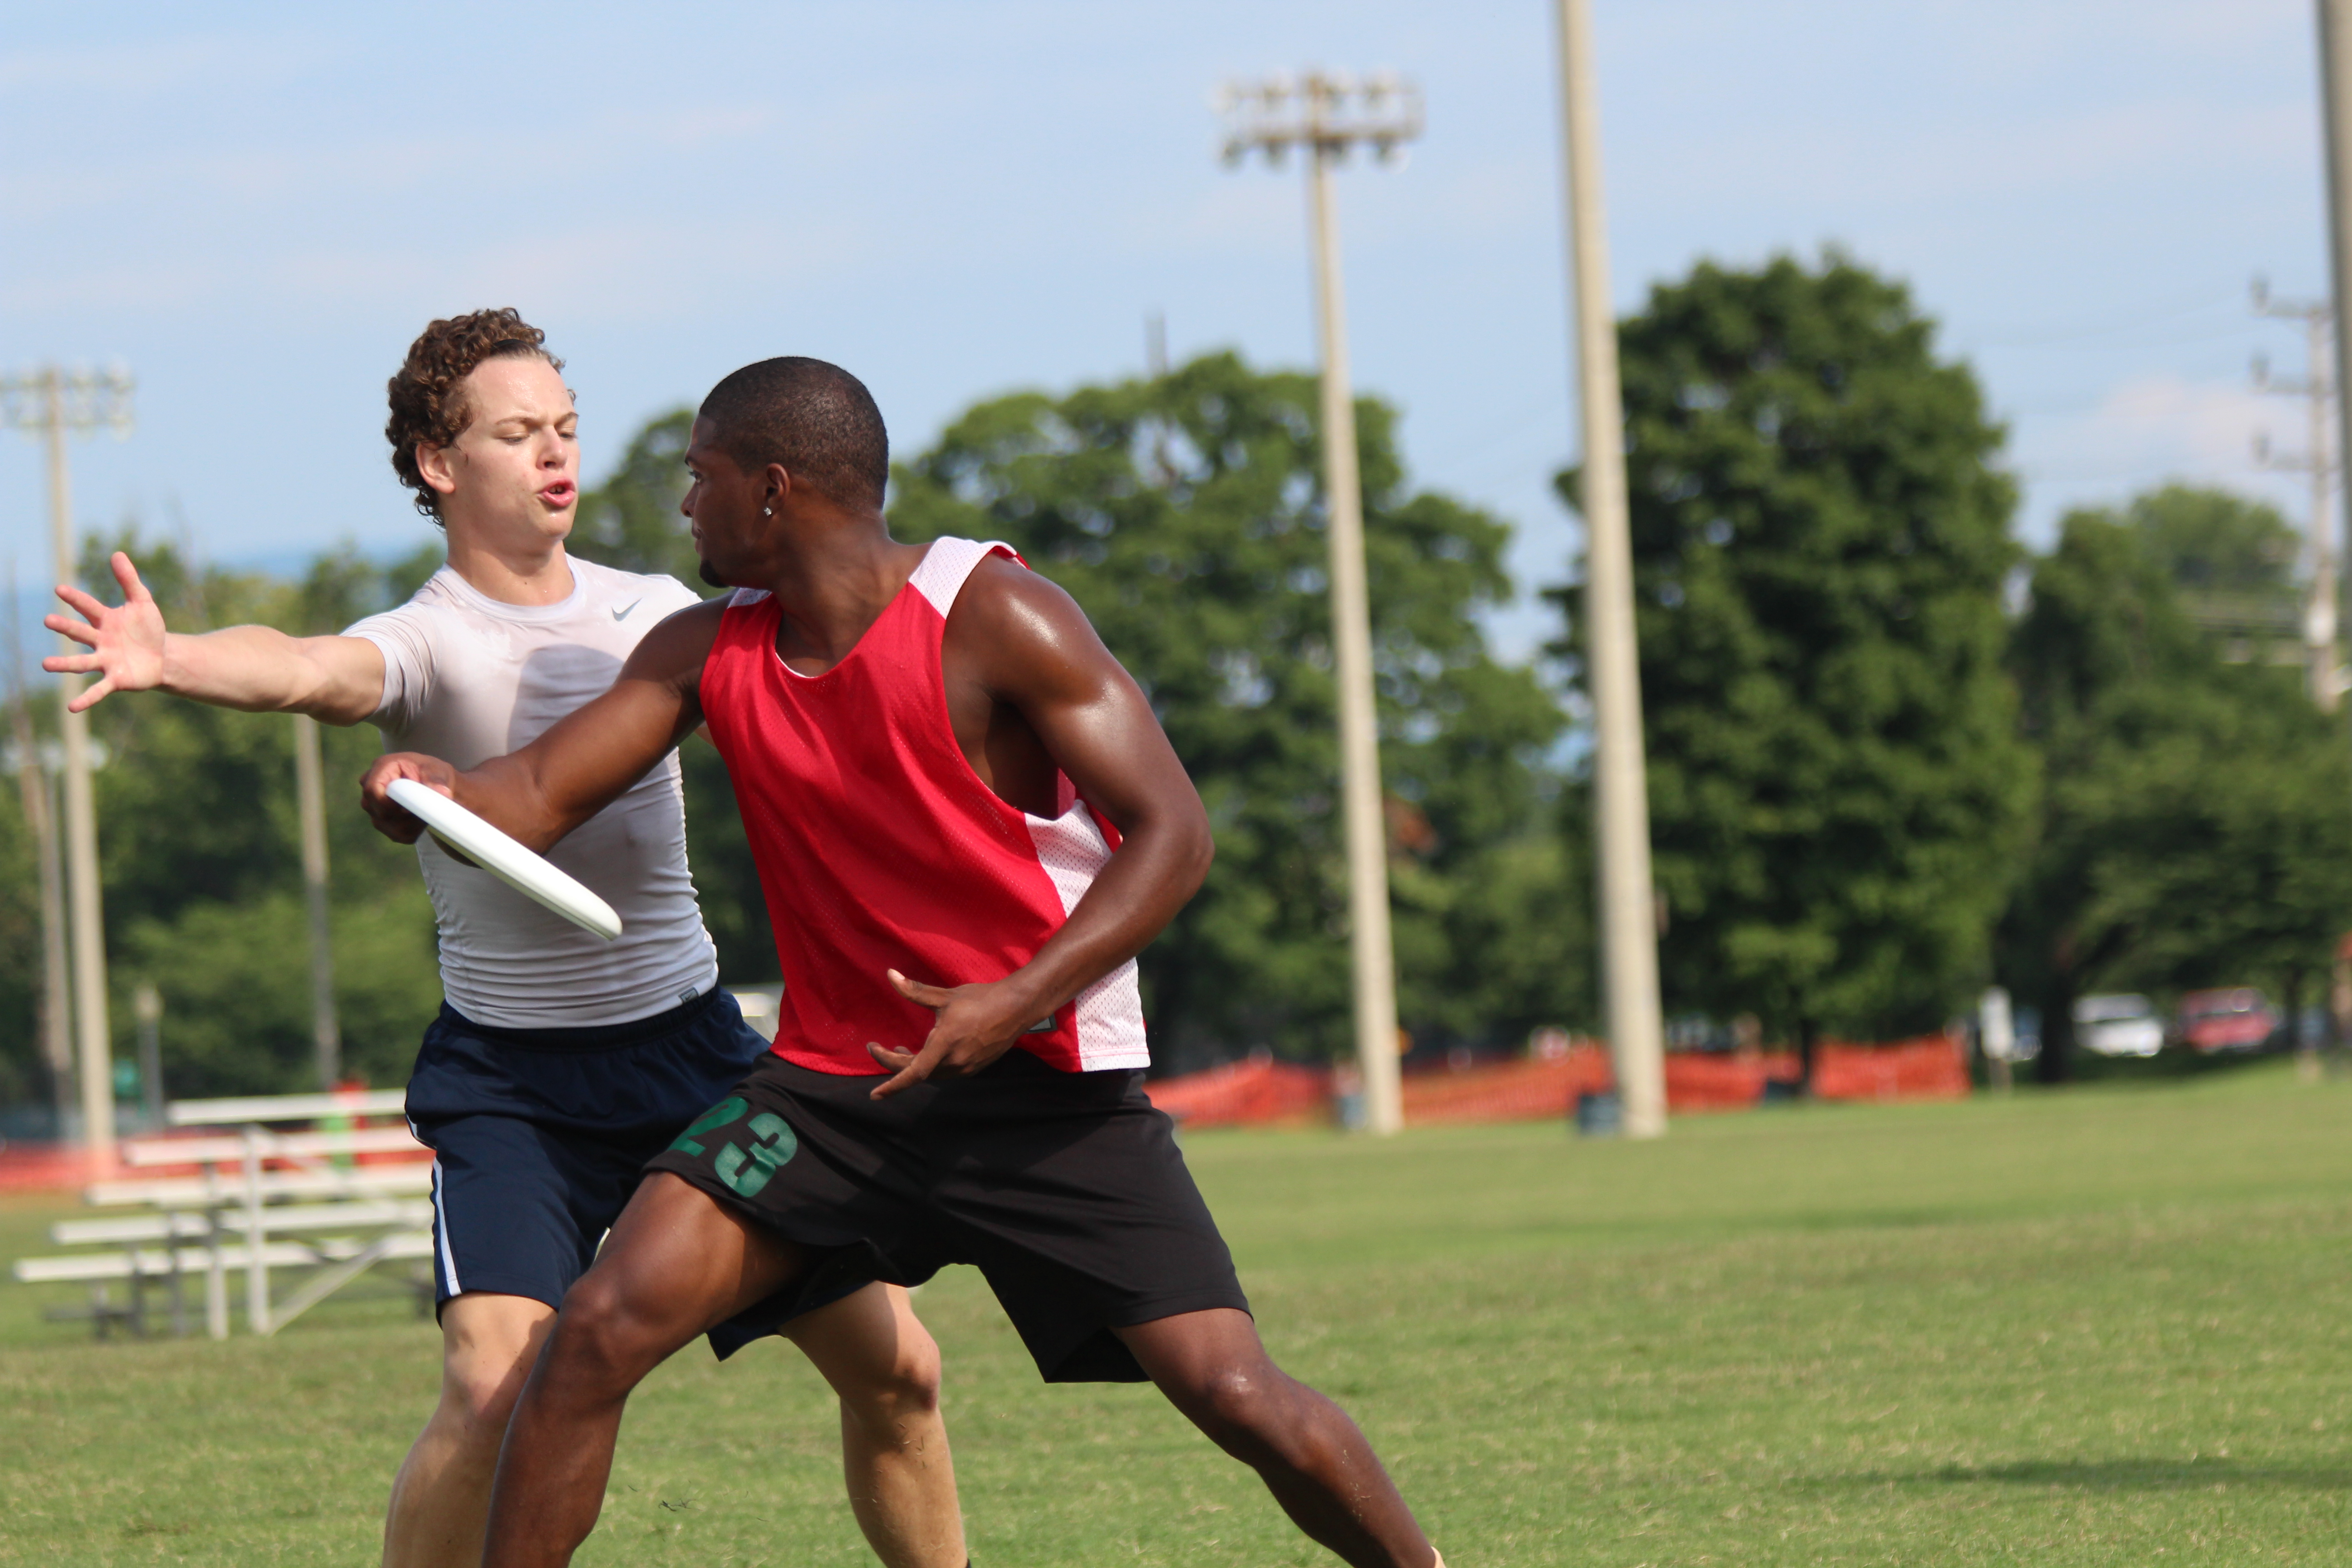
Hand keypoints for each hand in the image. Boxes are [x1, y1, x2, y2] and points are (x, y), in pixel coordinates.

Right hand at [43, 553, 165, 710]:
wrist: (162, 656)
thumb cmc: (147, 628)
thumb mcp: (142, 602)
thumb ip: (129, 580)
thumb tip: (117, 553)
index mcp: (105, 621)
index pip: (88, 607)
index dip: (76, 599)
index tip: (60, 589)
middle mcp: (100, 641)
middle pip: (80, 633)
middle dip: (66, 627)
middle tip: (48, 620)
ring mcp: (105, 661)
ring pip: (82, 663)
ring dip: (64, 664)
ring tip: (46, 664)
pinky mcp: (115, 679)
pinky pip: (98, 690)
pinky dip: (86, 698)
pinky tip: (72, 708)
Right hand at [361, 752, 459, 845]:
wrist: (434, 785)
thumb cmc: (433, 773)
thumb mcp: (438, 771)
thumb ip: (437, 780)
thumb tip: (443, 792)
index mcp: (382, 767)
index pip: (372, 790)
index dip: (390, 803)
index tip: (411, 808)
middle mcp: (372, 786)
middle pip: (378, 811)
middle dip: (404, 816)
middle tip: (425, 809)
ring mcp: (373, 805)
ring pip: (386, 825)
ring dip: (410, 825)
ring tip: (425, 812)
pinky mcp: (381, 821)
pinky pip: (395, 835)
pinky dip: (411, 832)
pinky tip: (420, 820)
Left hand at [866, 969, 1049, 1098]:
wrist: (1017, 1007)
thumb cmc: (980, 999)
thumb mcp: (945, 995)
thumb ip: (914, 991)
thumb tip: (890, 975)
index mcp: (945, 1043)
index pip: (913, 1072)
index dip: (892, 1085)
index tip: (874, 1095)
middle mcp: (954, 1061)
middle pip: (917, 1072)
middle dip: (894, 1062)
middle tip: (877, 1049)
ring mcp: (966, 1067)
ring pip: (931, 1073)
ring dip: (912, 1064)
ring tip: (901, 1048)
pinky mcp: (974, 1068)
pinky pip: (945, 1071)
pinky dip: (930, 1064)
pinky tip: (929, 1051)